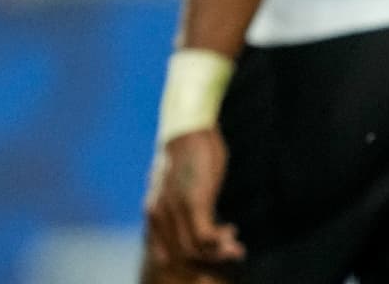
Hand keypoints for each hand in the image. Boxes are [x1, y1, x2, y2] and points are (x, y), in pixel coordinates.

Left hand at [145, 129, 243, 269]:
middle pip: (182, 257)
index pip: (165, 255)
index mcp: (153, 213)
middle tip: (230, 255)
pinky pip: (206, 238)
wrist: (187, 127)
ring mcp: (175, 211)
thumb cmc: (187, 149)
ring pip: (195, 251)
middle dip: (208, 262)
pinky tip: (231, 230)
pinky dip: (221, 240)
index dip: (189, 262)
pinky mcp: (193, 202)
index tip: (210, 257)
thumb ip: (177, 199)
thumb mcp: (177, 180)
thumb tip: (191, 207)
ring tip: (235, 246)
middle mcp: (159, 216)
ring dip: (218, 253)